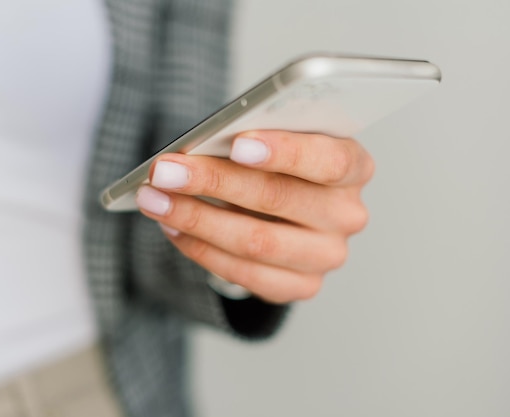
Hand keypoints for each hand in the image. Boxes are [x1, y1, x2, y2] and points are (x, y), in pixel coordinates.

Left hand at [135, 130, 373, 303]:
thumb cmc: (282, 163)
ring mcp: (327, 255)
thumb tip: (200, 147)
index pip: (328, 161)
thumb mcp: (280, 138)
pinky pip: (245, 274)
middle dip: (214, 182)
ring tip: (156, 200)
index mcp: (353, 167)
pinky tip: (174, 227)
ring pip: (256, 242)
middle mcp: (347, 214)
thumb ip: (255, 137)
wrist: (290, 209)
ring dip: (196, 219)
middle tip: (166, 171)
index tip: (237, 143)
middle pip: (279, 198)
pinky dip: (202, 249)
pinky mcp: (302, 285)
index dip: (284, 152)